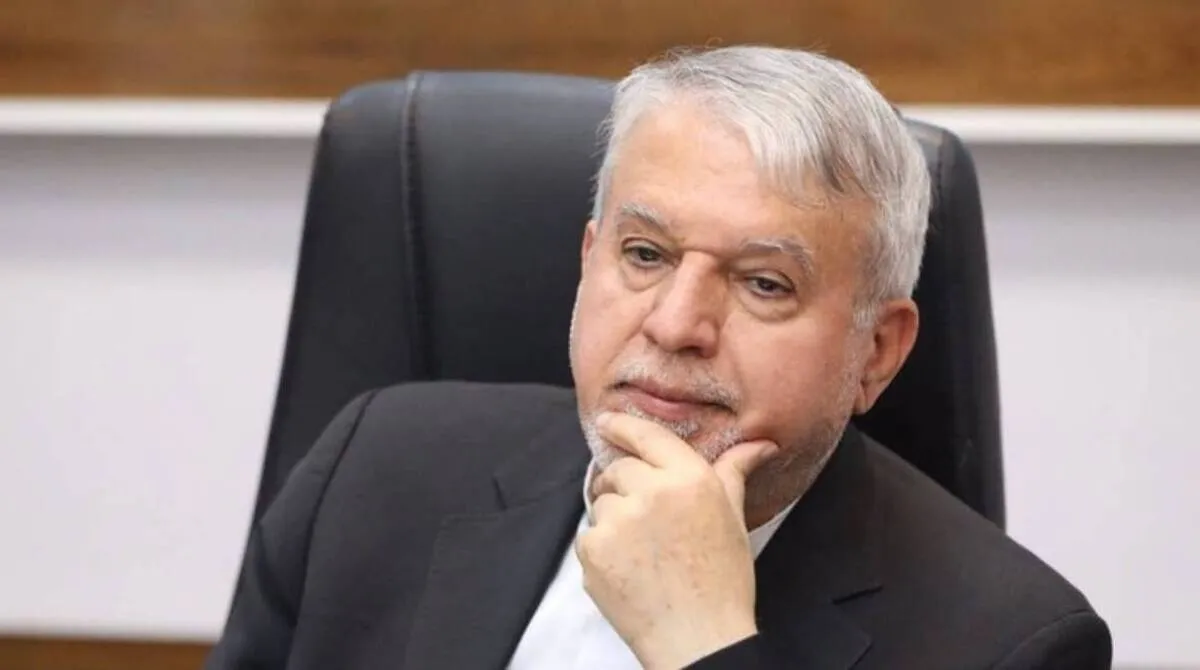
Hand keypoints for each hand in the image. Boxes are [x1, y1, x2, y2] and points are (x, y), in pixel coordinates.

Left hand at [576, 412, 777, 668]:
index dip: (622, 424)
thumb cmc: (723, 580)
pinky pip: (589, 536)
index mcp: (689, 479)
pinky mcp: (593, 550)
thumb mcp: (732, 518)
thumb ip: (734, 472)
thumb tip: (760, 443)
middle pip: (618, 471)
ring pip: (601, 504)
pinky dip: (603, 550)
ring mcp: (618, 521)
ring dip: (615, 520)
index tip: (605, 420)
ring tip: (646, 553)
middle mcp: (651, 492)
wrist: (699, 638)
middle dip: (625, 487)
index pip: (647, 435)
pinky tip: (631, 570)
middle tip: (646, 520)